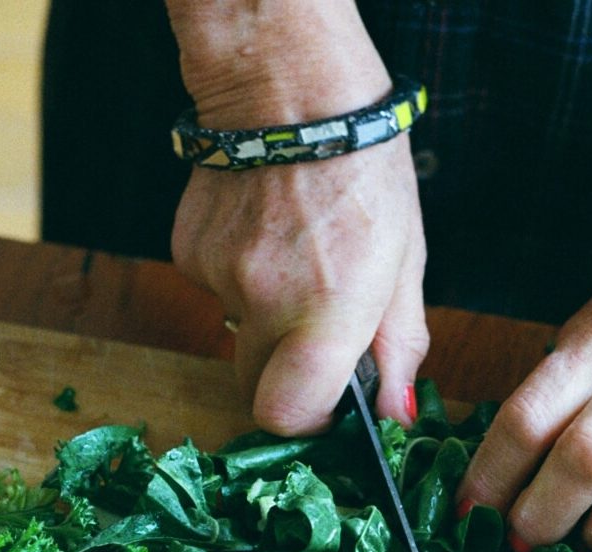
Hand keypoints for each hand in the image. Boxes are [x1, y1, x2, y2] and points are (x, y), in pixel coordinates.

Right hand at [166, 0, 428, 433]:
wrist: (289, 89)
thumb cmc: (364, 172)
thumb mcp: (404, 262)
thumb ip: (399, 346)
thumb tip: (396, 415)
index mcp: (328, 309)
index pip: (287, 415)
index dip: (307, 422)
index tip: (328, 405)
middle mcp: (263, 301)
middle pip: (255, 391)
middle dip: (287, 380)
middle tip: (317, 337)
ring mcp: (217, 278)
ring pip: (236, 341)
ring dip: (266, 327)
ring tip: (296, 266)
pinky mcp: (186, 254)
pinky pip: (215, 297)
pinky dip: (241, 284)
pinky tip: (266, 239)